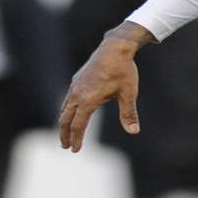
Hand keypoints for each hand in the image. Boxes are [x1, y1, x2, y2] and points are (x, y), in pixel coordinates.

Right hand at [57, 23, 151, 151]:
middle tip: (65, 147)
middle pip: (65, 119)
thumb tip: (134, 131)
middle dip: (64, 134)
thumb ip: (129, 114)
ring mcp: (75, 86)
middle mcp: (77, 94)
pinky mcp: (77, 80)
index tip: (75, 150)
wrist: (115, 47)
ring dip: (64, 122)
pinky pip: (68, 99)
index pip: (78, 125)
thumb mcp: (128, 94)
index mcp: (88, 100)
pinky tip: (72, 112)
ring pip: (64, 108)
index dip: (76, 139)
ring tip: (66, 133)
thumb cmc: (123, 70)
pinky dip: (66, 110)